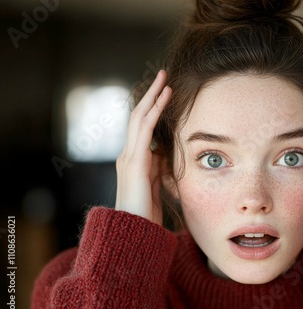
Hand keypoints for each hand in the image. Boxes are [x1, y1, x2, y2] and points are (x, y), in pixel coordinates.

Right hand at [115, 70, 171, 224]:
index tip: (165, 94)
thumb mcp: (157, 186)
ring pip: (140, 117)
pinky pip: (145, 129)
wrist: (134, 232)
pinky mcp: (135, 161)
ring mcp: (130, 156)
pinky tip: (164, 98)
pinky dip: (155, 111)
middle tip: (163, 76)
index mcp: (134, 160)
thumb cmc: (146, 214)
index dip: (153, 108)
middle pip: (139, 116)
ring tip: (165, 80)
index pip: (142, 127)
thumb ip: (160, 169)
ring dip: (153, 97)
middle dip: (151, 95)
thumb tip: (167, 154)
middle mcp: (128, 154)